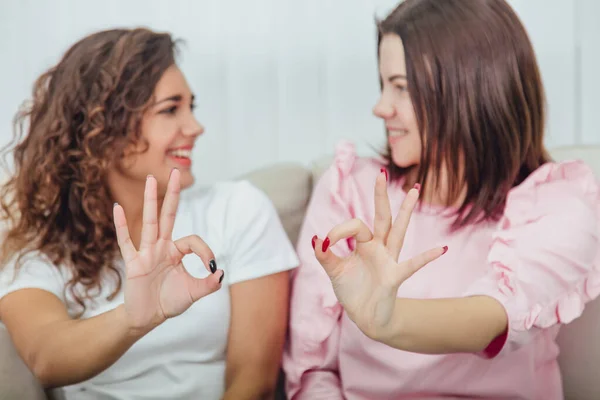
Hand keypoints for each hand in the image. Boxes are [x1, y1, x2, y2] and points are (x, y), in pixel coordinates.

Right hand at [113, 169, 222, 332]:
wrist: (147, 318)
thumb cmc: (169, 302)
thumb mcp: (194, 293)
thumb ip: (209, 284)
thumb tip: (222, 272)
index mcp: (176, 252)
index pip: (193, 241)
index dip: (205, 251)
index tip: (212, 267)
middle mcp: (161, 247)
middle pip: (168, 215)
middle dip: (172, 194)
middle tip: (176, 171)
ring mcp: (146, 252)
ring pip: (150, 222)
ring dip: (151, 201)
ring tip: (151, 179)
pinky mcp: (133, 263)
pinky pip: (126, 241)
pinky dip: (121, 226)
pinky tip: (117, 208)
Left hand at [312, 170, 445, 338]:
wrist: (366, 318)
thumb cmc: (353, 291)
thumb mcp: (334, 271)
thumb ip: (325, 255)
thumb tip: (315, 239)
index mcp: (364, 245)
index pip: (354, 225)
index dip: (338, 230)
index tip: (325, 243)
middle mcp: (379, 248)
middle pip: (382, 217)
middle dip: (380, 195)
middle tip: (382, 172)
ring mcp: (389, 260)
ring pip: (398, 231)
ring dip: (405, 211)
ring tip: (415, 190)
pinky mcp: (394, 277)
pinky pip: (412, 265)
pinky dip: (426, 257)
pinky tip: (441, 249)